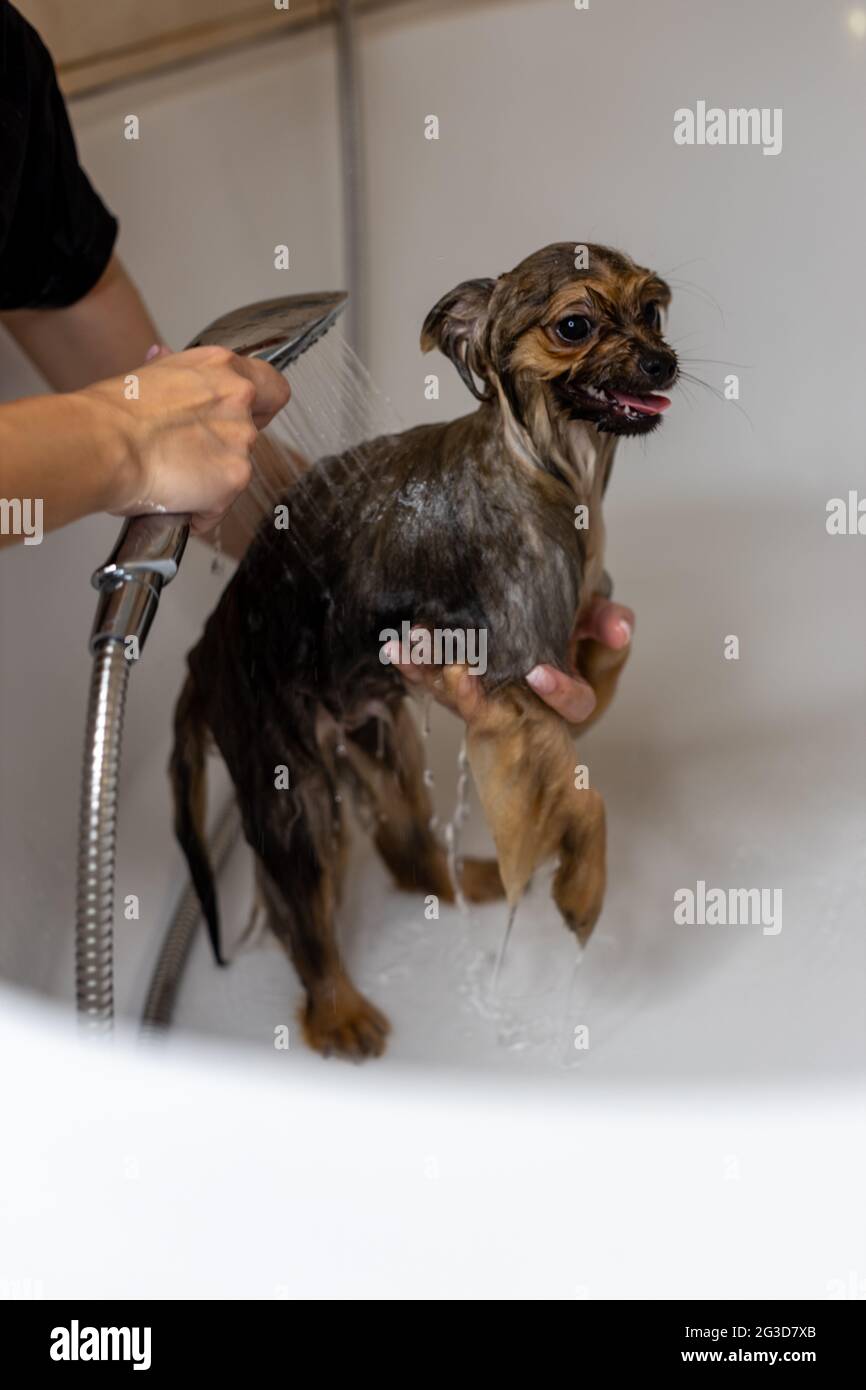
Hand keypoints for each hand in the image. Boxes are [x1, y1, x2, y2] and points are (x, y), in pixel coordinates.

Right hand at [81, 344, 289, 533]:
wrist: (102, 444)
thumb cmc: (114, 413)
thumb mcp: (149, 375)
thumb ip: (176, 375)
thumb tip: (164, 357)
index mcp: (221, 366)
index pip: (272, 388)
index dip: (261, 408)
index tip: (245, 420)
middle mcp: (239, 398)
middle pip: (251, 433)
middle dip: (223, 448)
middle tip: (185, 454)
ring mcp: (241, 438)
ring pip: (236, 468)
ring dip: (209, 478)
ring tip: (170, 476)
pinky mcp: (235, 476)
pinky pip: (221, 504)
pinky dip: (200, 510)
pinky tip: (172, 500)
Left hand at [388, 595, 633, 725]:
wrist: (535, 618)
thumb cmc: (572, 627)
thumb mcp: (597, 627)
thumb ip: (607, 624)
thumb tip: (621, 629)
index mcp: (565, 693)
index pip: (573, 704)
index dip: (559, 692)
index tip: (540, 673)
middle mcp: (523, 701)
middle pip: (503, 704)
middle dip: (478, 691)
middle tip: (458, 669)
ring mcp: (488, 695)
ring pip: (459, 690)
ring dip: (434, 669)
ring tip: (414, 645)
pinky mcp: (456, 685)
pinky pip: (433, 677)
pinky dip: (414, 663)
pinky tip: (395, 648)